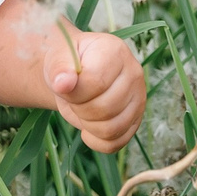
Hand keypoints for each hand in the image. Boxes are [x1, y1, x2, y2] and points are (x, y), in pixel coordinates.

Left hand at [49, 27, 145, 151]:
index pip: (96, 82)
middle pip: (105, 108)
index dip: (74, 92)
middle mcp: (134, 74)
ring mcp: (139, 99)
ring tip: (81, 109)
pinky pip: (115, 144)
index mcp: (115, 52)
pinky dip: (95, 142)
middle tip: (73, 97)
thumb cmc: (67, 63)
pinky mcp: (135, 122)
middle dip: (79, 108)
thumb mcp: (57, 58)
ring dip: (87, 125)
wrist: (74, 75)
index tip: (66, 84)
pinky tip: (87, 128)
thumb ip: (59, 68)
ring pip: (112, 129)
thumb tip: (63, 84)